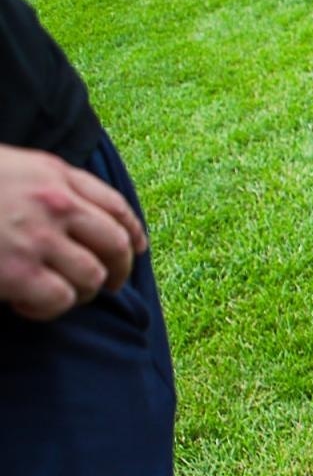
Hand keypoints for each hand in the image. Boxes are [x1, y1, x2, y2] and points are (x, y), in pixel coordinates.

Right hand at [0, 144, 147, 320]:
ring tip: (55, 294)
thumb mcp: (11, 167)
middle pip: (117, 245)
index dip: (132, 232)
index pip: (116, 205)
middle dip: (120, 270)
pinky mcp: (18, 272)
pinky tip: (26, 304)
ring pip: (93, 277)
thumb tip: (81, 213)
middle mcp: (55, 203)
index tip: (137, 248)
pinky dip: (49, 309)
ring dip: (79, 292)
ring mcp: (38, 238)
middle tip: (110, 286)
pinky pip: (61, 300)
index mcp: (54, 174)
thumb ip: (46, 183)